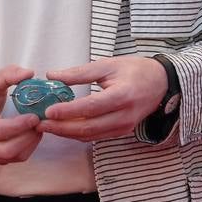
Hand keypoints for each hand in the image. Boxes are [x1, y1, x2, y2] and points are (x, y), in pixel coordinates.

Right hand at [0, 65, 41, 163]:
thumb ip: (8, 74)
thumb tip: (29, 73)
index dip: (17, 126)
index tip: (34, 117)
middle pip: (6, 149)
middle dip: (27, 137)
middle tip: (40, 122)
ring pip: (13, 157)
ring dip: (30, 143)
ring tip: (38, 126)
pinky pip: (15, 160)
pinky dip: (28, 148)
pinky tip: (32, 134)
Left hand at [39, 56, 165, 142]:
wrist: (161, 84)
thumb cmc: (135, 71)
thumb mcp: (108, 65)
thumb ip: (79, 72)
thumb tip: (52, 75)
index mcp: (122, 96)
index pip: (90, 107)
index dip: (68, 111)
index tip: (48, 110)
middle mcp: (124, 116)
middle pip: (88, 128)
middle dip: (61, 128)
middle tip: (39, 123)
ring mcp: (123, 127)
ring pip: (90, 135)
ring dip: (66, 133)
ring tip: (46, 126)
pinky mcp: (121, 132)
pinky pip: (95, 136)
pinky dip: (77, 133)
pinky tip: (62, 127)